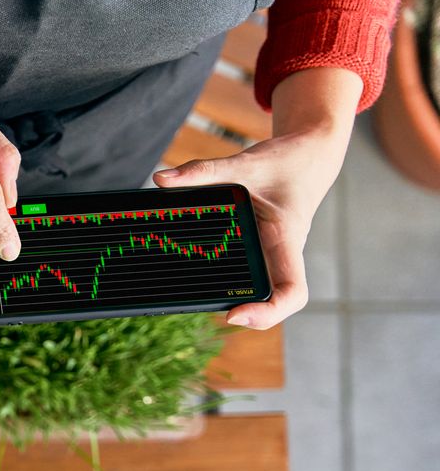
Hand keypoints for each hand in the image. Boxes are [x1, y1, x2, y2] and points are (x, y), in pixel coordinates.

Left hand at [152, 67, 361, 329]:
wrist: (310, 154)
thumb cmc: (285, 161)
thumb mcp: (244, 163)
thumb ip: (203, 172)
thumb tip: (161, 179)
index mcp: (286, 240)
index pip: (291, 292)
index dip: (268, 313)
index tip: (233, 315)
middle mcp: (281, 255)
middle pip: (272, 301)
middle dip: (246, 314)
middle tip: (201, 307)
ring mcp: (272, 256)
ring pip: (261, 292)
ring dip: (236, 302)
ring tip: (192, 298)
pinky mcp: (262, 251)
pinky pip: (249, 276)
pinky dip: (229, 284)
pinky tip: (195, 279)